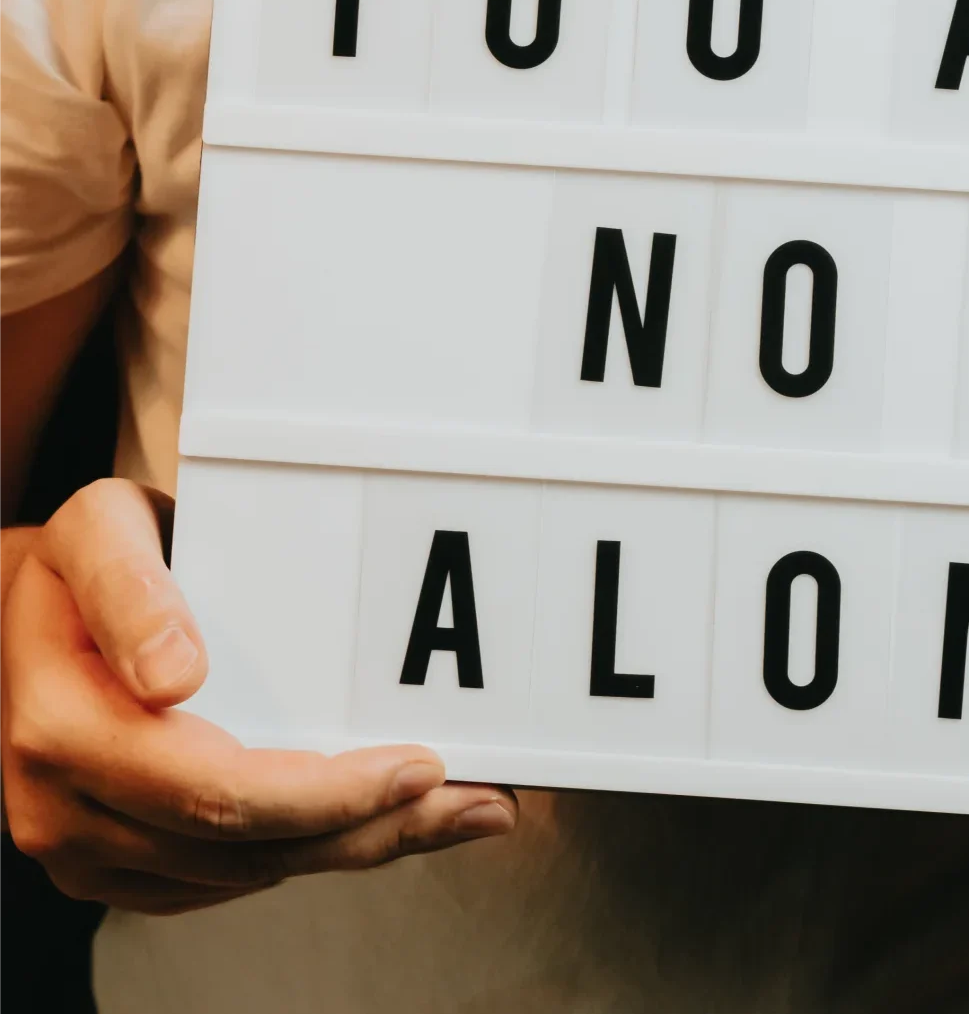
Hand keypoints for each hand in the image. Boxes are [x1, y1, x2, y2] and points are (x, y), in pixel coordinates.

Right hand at [0, 479, 517, 913]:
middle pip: (251, 850)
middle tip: (480, 802)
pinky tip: (385, 820)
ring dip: (364, 845)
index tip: (421, 765)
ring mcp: (94, 848)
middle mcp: (67, 809)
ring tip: (460, 810)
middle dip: (377, 829)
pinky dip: (319, 851)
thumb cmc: (78, 563)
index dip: (329, 795)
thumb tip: (176, 675)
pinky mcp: (126, 863)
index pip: (217, 794)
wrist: (28, 613)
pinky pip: (234, 877)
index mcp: (65, 732)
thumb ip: (133, 591)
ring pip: (254, 874)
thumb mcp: (96, 534)